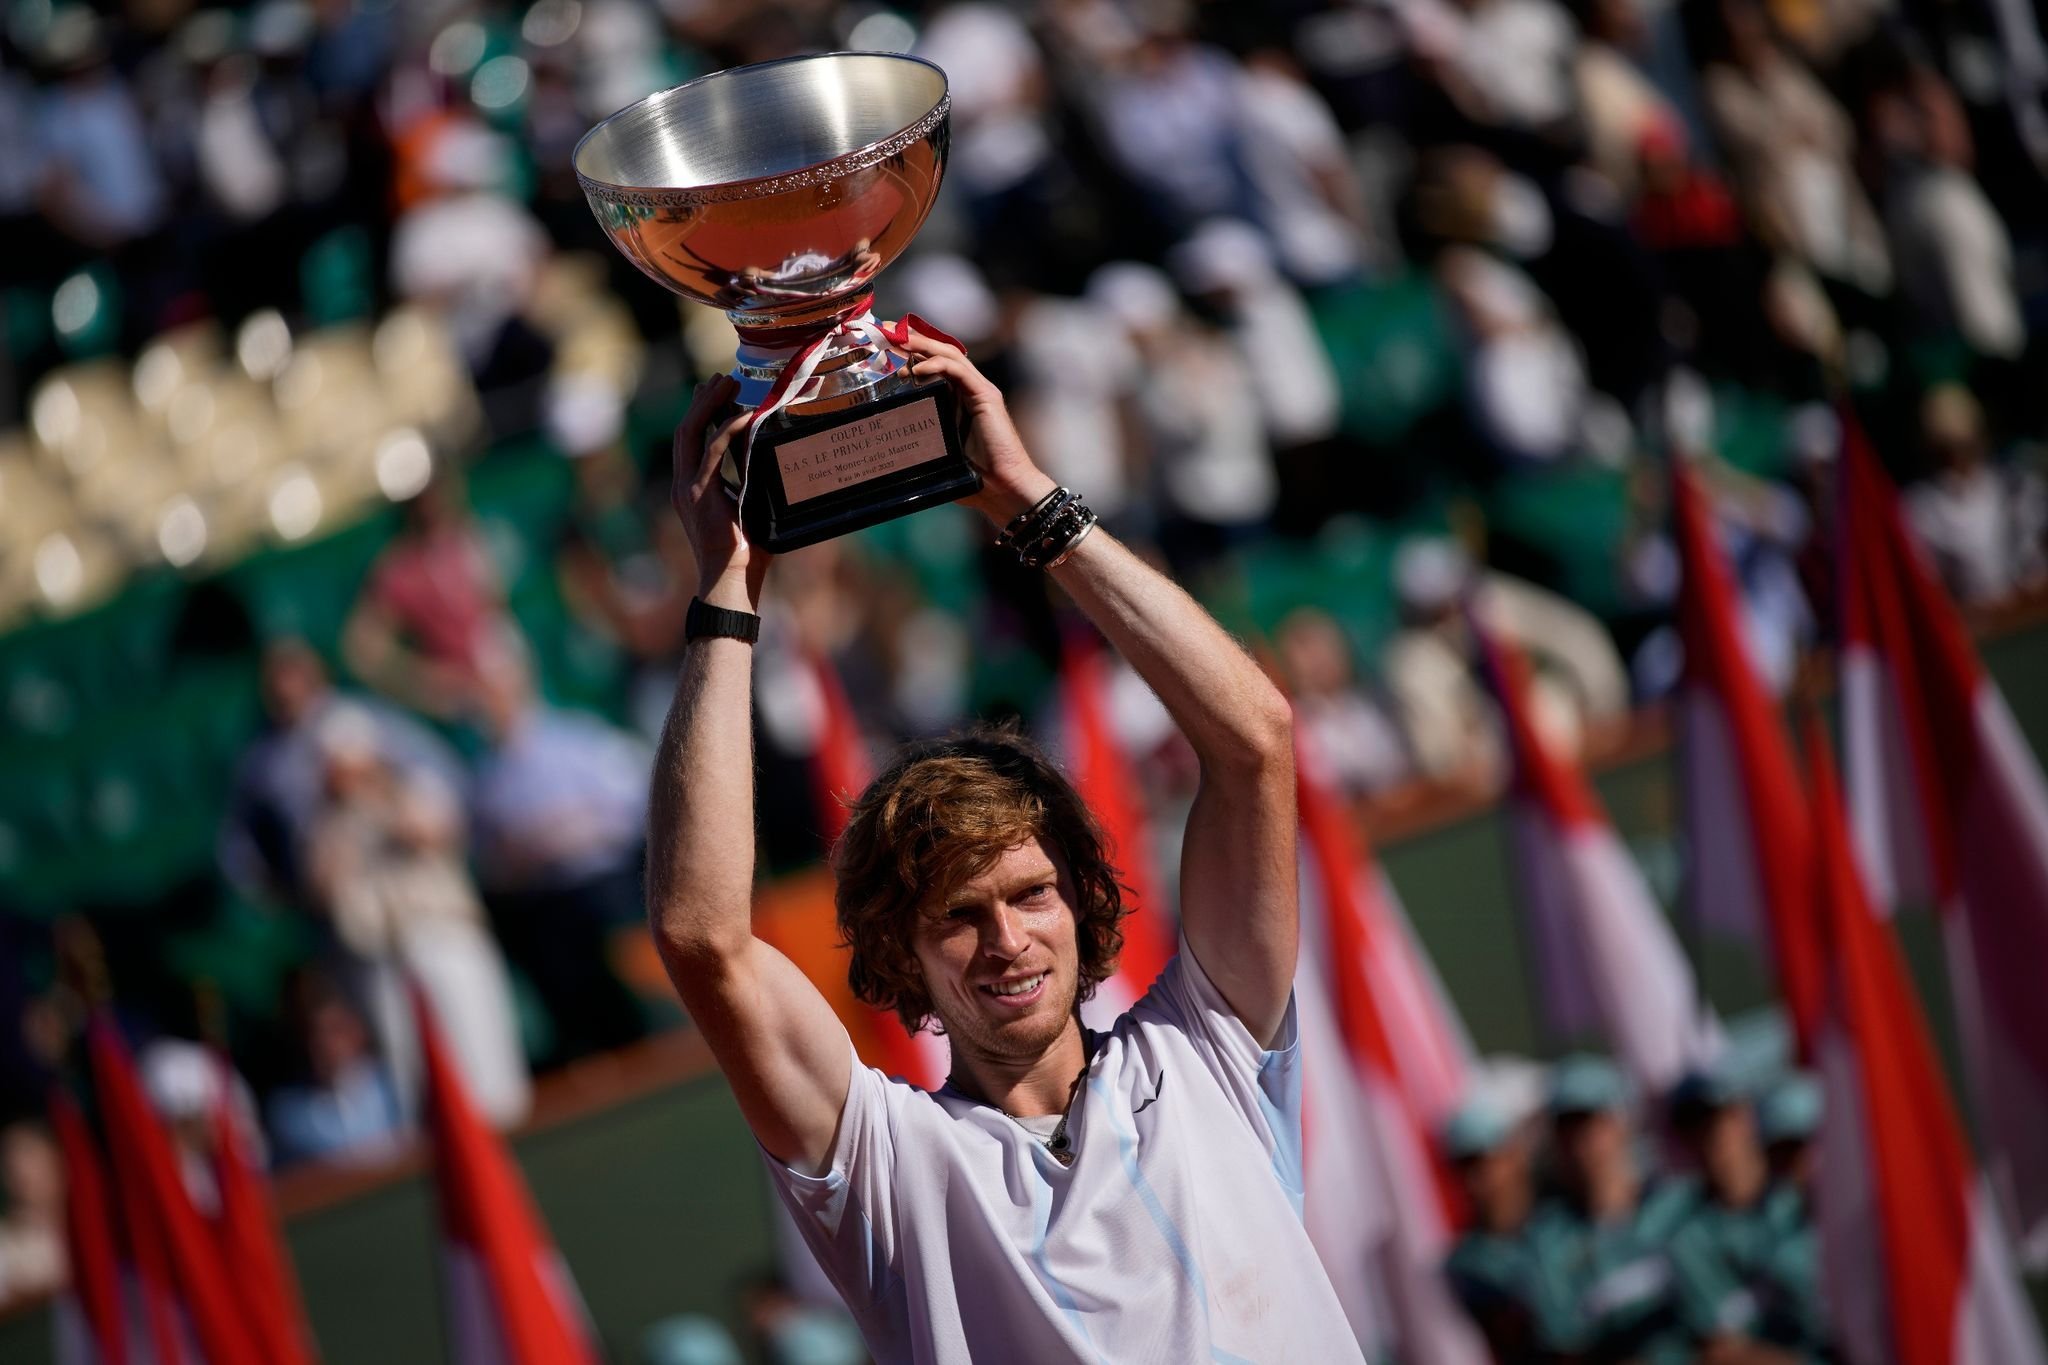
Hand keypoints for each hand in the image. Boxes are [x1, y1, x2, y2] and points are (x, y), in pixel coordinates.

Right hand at [671, 375, 767, 607]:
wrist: (732, 581)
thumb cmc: (746, 552)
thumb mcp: (747, 505)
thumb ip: (748, 479)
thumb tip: (765, 454)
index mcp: (691, 489)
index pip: (691, 441)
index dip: (701, 413)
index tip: (716, 391)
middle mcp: (684, 485)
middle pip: (687, 430)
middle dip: (703, 401)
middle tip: (723, 379)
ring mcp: (688, 490)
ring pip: (692, 434)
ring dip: (709, 405)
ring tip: (727, 384)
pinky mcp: (700, 495)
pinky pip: (713, 452)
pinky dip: (728, 430)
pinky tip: (743, 416)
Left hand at [897, 331, 1054, 523]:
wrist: (1004, 488)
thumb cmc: (974, 478)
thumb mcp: (939, 452)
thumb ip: (922, 440)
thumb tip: (888, 443)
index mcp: (959, 400)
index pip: (934, 366)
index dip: (912, 352)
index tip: (887, 345)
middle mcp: (971, 390)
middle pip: (941, 354)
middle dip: (914, 340)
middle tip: (888, 332)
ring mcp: (980, 391)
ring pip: (950, 356)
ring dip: (923, 345)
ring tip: (899, 341)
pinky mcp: (987, 397)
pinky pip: (959, 371)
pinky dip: (937, 365)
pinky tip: (917, 369)